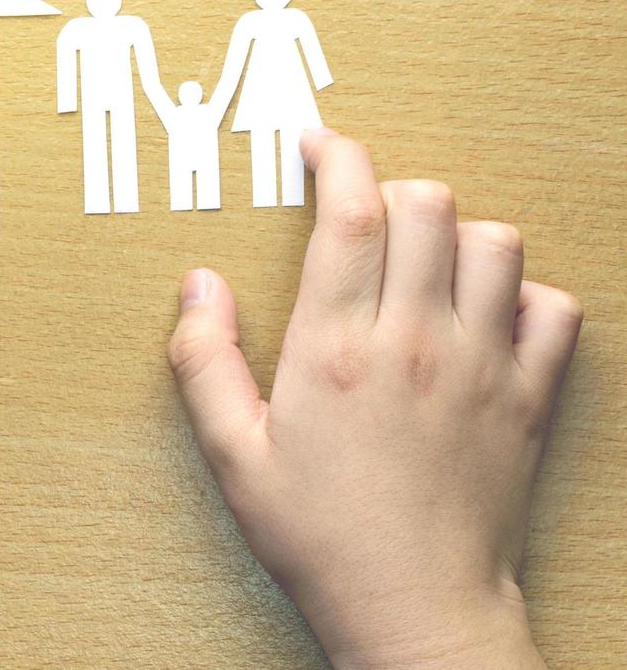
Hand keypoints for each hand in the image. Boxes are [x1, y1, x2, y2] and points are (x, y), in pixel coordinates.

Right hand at [166, 129, 580, 668]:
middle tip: (362, 219)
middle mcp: (415, 341)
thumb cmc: (320, 537)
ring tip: (422, 268)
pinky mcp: (529, 398)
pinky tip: (485, 318)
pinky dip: (526, 296)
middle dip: (390, 189)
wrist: (415, 610)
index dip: (336, 157)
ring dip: (456, 236)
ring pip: (497, 243)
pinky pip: (555, 310)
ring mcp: (482, 366)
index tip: (319, 144)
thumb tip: (198, 285)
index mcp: (335, 348)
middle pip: (427, 204)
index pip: (349, 212)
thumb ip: (204, 361)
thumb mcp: (231, 455)